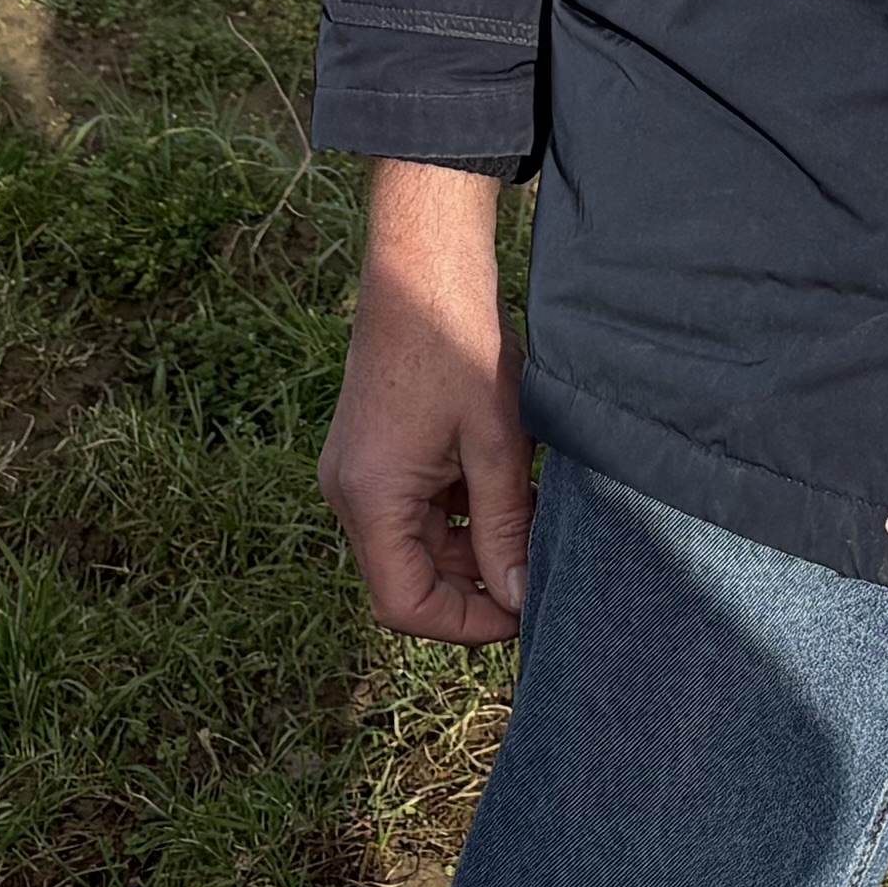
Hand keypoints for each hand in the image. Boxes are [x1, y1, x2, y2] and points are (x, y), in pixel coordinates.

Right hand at [321, 157, 530, 643]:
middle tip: (539, 565)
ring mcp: (358, 473)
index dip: (465, 623)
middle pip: (409, 578)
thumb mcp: (496, 444)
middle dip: (476, 584)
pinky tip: (507, 489)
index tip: (525, 610)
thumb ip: (504, 529)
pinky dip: (460, 513)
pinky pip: (414, 509)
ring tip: (530, 520)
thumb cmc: (458, 343)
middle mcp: (348, 493)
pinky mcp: (374, 454)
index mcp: (370, 498)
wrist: (424, 263)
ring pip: (416, 546)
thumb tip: (518, 599)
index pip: (404, 605)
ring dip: (472, 548)